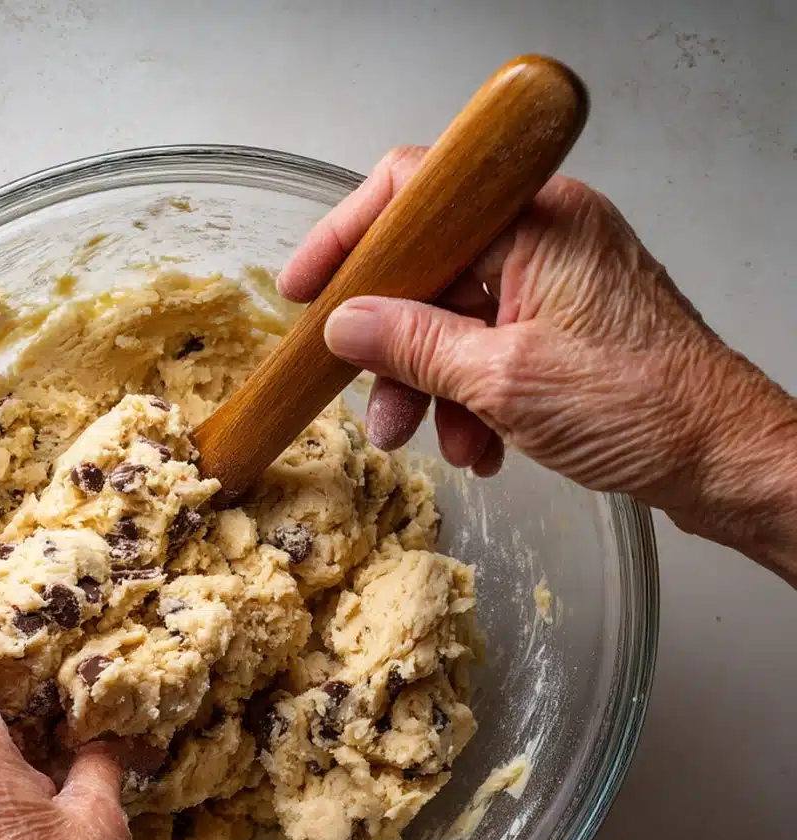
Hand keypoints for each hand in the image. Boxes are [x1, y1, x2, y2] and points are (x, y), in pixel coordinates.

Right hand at [279, 147, 796, 578]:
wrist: (721, 459)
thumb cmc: (644, 407)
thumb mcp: (502, 380)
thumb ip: (413, 345)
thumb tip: (347, 325)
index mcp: (536, 220)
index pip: (416, 192)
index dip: (349, 237)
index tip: (305, 288)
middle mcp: (546, 239)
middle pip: (430, 271)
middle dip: (395, 349)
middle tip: (372, 404)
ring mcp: (556, 285)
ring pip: (455, 322)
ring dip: (433, 389)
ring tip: (434, 445)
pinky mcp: (564, 329)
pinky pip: (488, 352)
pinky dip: (471, 401)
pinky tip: (481, 448)